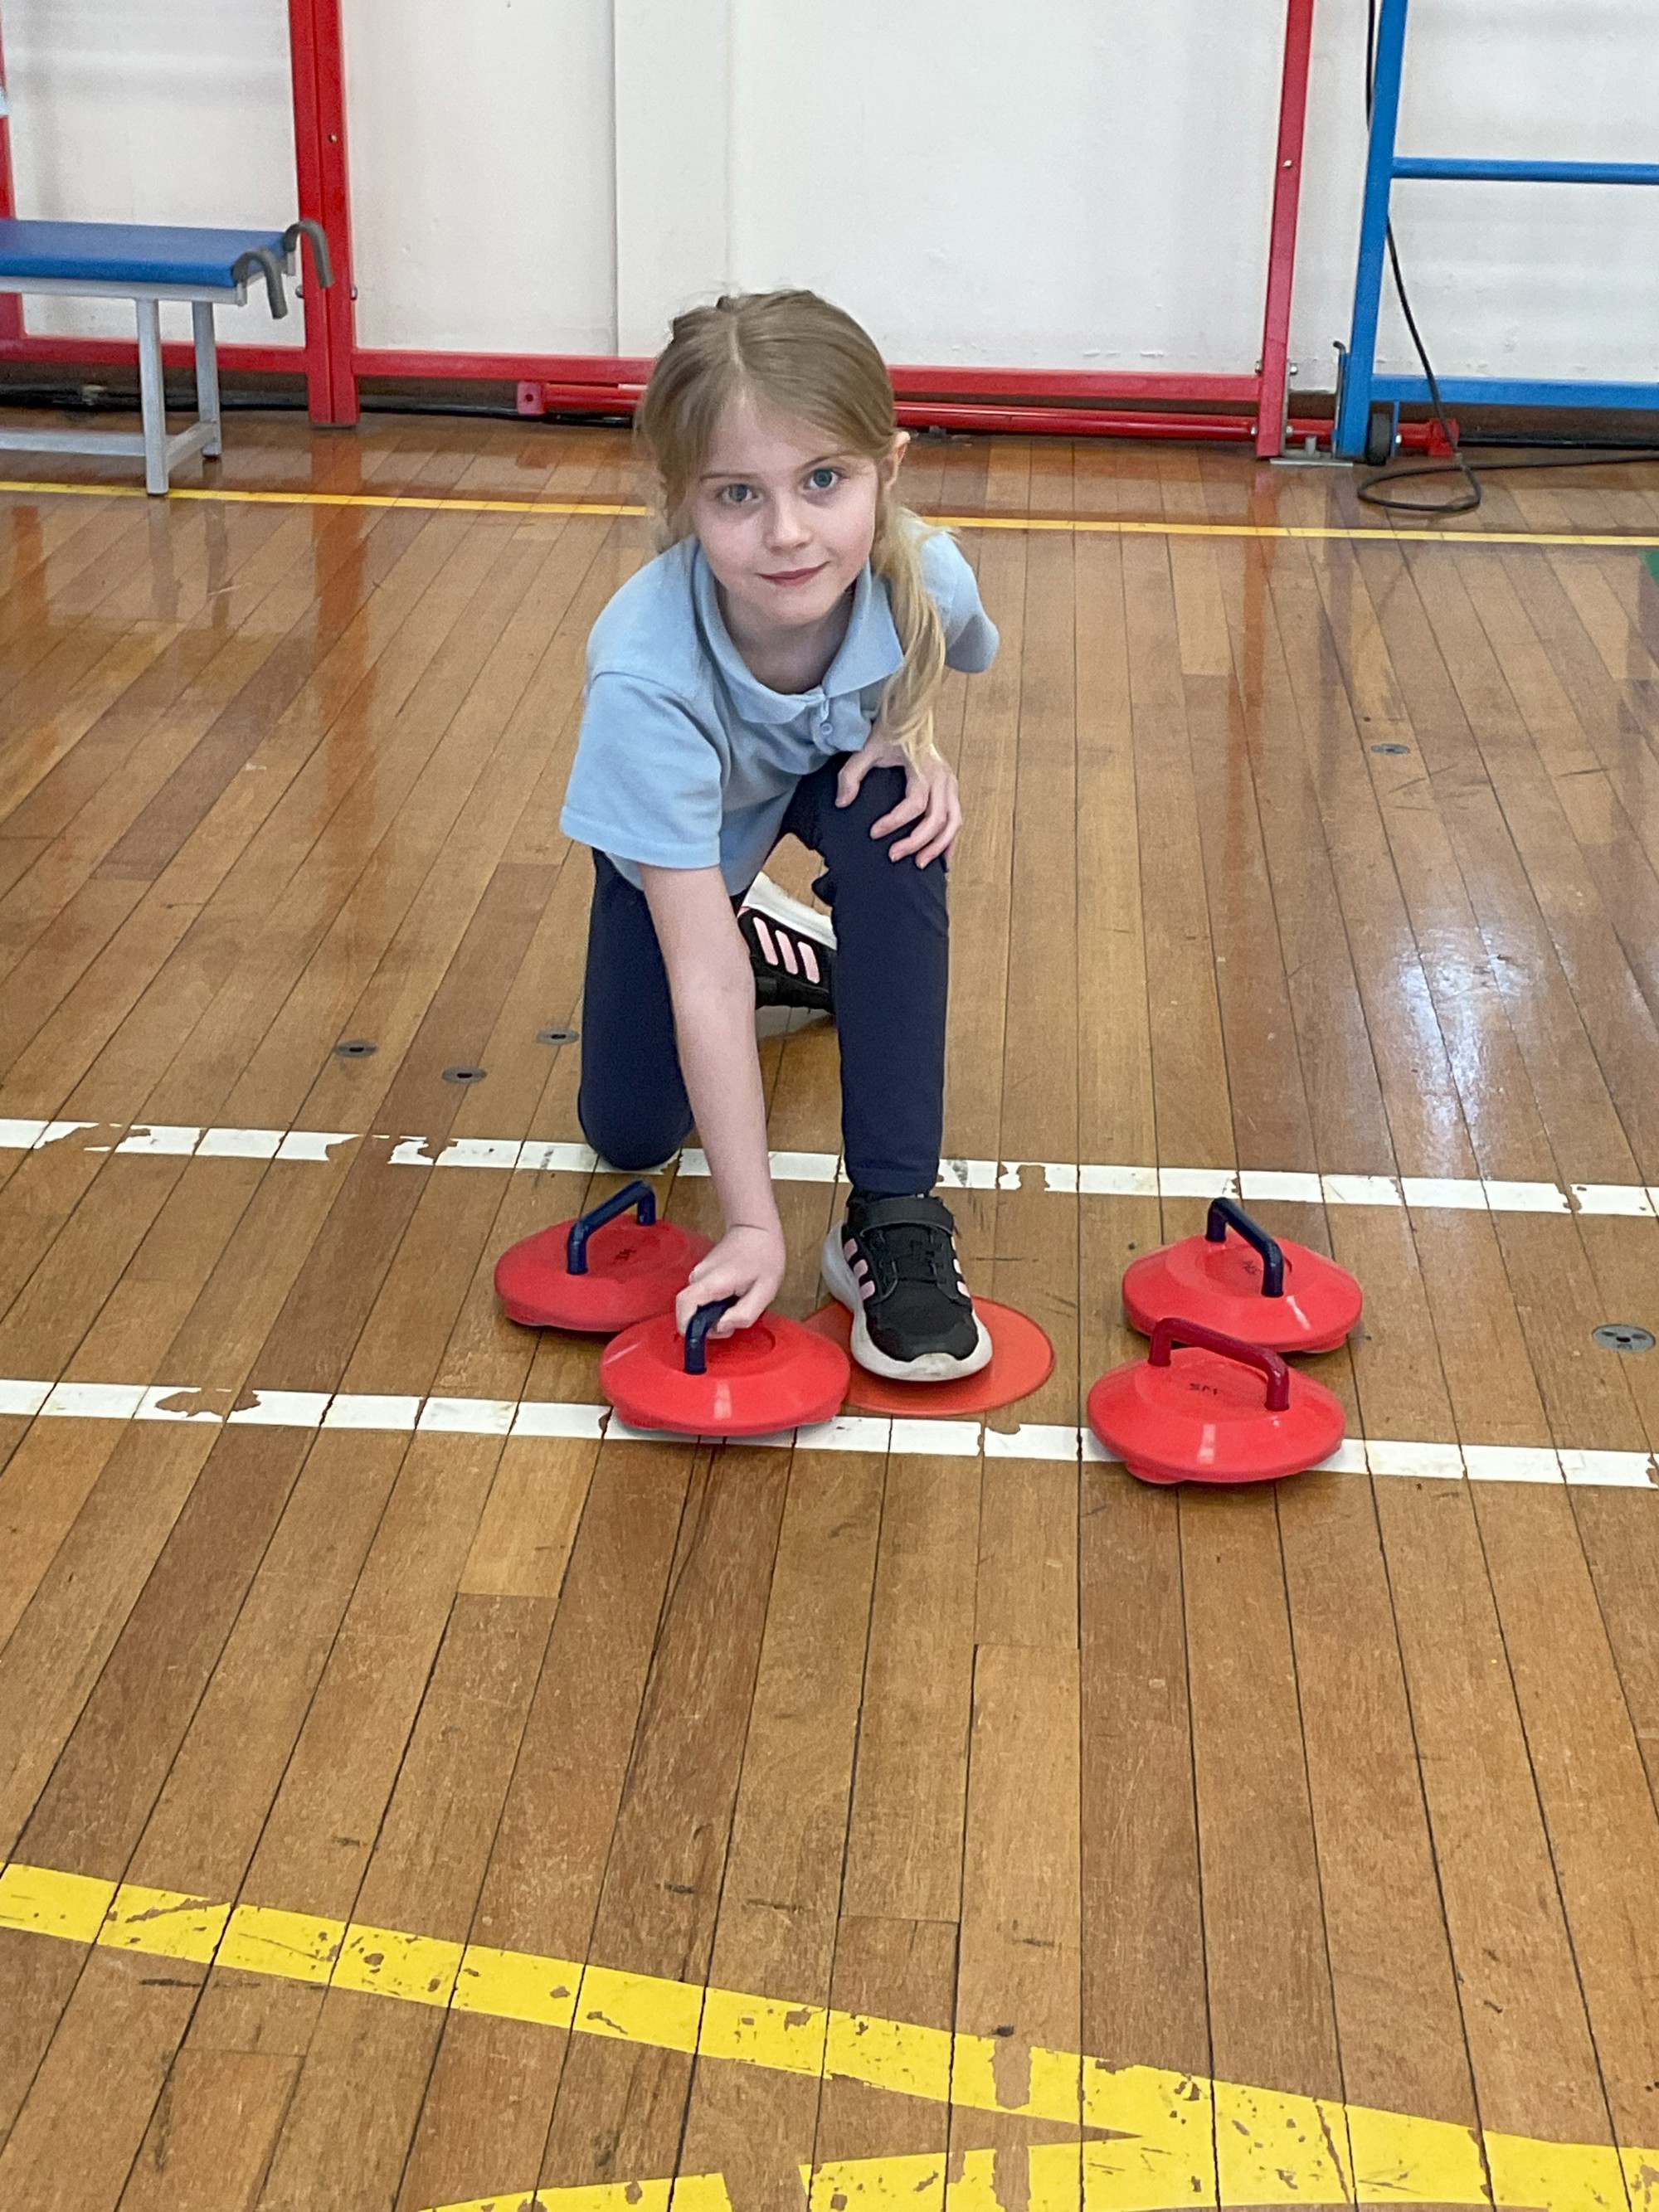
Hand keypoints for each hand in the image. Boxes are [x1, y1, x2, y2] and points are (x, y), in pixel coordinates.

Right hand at [675, 1221, 786, 1335]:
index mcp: (712, 1281)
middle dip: (708, 1325)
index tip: (710, 1335)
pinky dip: (714, 1306)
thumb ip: (744, 1313)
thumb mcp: (765, 1290)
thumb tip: (721, 1327)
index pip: (684, 1306)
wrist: (756, 1227)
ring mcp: (699, 1274)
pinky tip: (733, 1297)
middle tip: (734, 1320)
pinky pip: (702, 1298)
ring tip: (738, 1304)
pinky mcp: (702, 1275)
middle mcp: (699, 1277)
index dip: (688, 1326)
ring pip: (696, 1306)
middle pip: (689, 1311)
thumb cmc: (764, 1255)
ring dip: (713, 1315)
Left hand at [835, 729, 962, 865]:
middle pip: (938, 818)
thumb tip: (842, 803)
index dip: (895, 822)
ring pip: (953, 822)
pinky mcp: (951, 790)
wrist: (909, 716)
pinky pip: (957, 819)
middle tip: (894, 856)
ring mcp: (950, 783)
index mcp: (923, 766)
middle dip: (917, 842)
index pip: (915, 803)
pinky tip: (941, 858)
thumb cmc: (889, 732)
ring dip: (937, 846)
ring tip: (919, 864)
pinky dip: (949, 840)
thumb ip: (852, 775)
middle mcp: (942, 776)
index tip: (874, 833)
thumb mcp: (866, 749)